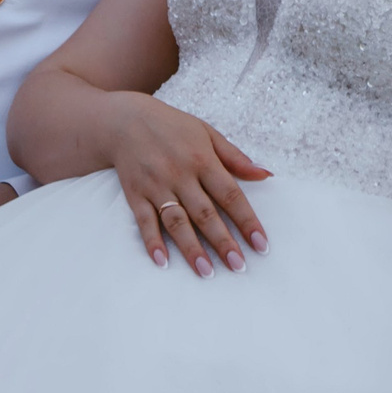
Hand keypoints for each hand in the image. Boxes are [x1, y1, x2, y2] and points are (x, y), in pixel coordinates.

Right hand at [102, 92, 269, 276]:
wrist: (126, 120)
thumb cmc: (173, 127)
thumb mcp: (208, 133)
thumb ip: (236, 157)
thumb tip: (265, 174)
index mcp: (203, 159)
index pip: (231, 195)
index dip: (247, 221)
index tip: (261, 244)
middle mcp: (181, 175)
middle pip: (205, 214)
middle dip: (223, 242)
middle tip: (238, 267)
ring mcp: (157, 186)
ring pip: (177, 222)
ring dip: (191, 248)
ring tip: (206, 272)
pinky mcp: (136, 195)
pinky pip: (145, 222)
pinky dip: (152, 242)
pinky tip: (163, 262)